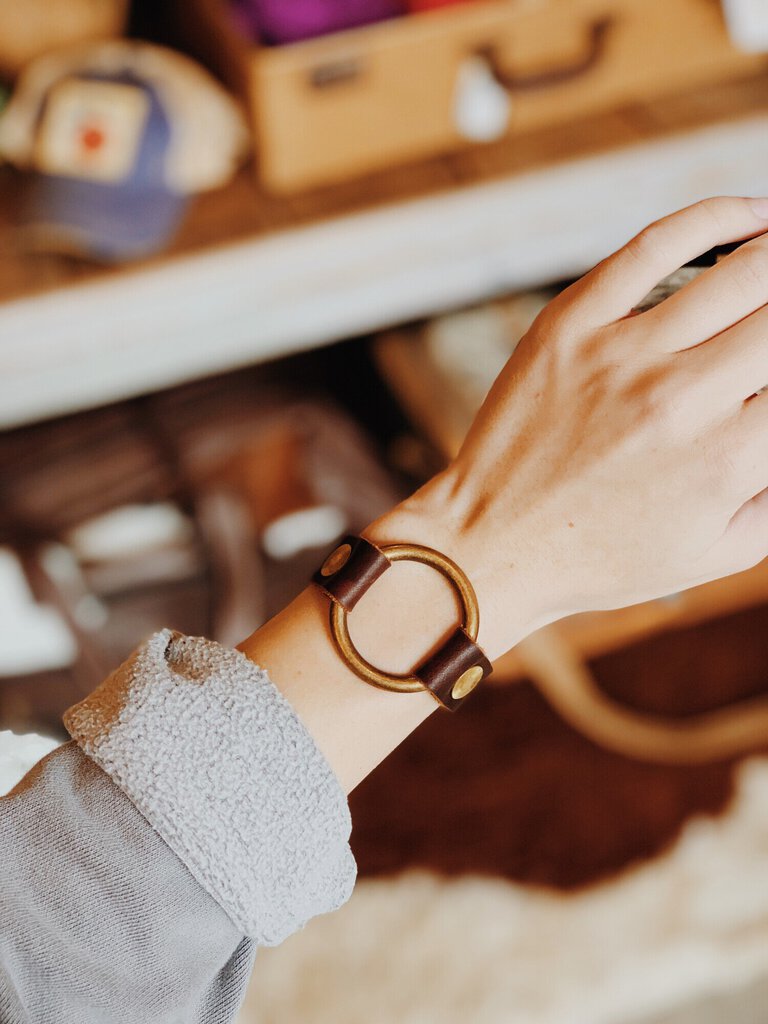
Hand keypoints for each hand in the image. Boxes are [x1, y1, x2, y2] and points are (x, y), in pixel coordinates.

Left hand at [371, 197, 767, 659]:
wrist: (493, 544)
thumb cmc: (601, 557)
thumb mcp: (713, 553)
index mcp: (728, 459)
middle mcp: (683, 399)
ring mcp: (623, 354)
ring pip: (742, 271)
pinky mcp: (571, 325)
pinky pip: (657, 244)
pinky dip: (718, 217)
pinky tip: (752, 216)